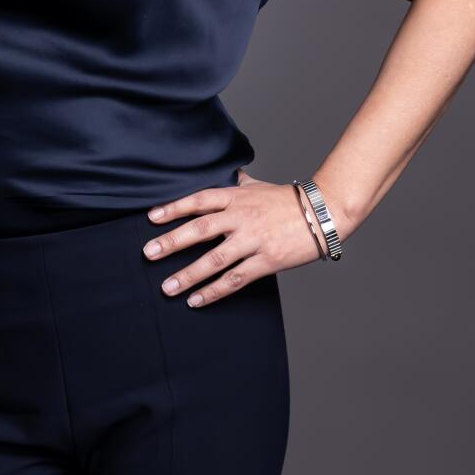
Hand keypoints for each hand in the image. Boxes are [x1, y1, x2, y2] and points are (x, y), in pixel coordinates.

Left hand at [142, 173, 329, 303]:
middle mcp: (242, 217)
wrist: (326, 212)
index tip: (152, 218)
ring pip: (215, 259)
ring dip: (188, 275)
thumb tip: (228, 173)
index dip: (174, 208)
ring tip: (167, 287)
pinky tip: (196, 300)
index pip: (199, 200)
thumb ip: (239, 183)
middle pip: (201, 229)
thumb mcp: (260, 187)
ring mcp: (254, 240)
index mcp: (238, 198)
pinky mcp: (267, 260)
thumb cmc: (290, 201)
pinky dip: (213, 291)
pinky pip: (235, 278)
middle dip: (172, 242)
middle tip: (148, 253)